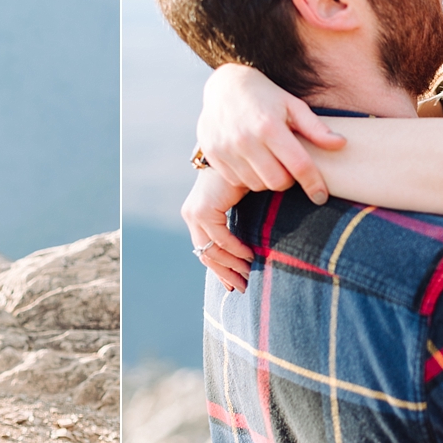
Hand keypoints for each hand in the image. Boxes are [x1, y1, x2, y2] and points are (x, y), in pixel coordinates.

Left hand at [181, 169, 252, 291]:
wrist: (247, 154)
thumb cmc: (249, 178)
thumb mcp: (243, 208)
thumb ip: (241, 228)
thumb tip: (250, 256)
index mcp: (199, 215)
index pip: (206, 250)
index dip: (221, 270)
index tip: (236, 284)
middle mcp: (192, 214)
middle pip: (205, 255)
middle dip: (225, 274)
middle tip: (242, 287)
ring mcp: (195, 212)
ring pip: (211, 251)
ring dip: (231, 265)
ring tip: (249, 273)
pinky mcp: (203, 210)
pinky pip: (219, 239)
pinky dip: (234, 250)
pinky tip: (250, 255)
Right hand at [197, 63, 346, 204]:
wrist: (224, 86)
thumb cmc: (265, 95)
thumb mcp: (292, 105)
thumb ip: (316, 128)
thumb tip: (341, 144)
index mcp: (270, 126)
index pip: (299, 165)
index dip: (314, 184)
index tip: (321, 196)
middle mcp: (246, 139)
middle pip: (277, 182)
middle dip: (288, 180)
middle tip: (288, 167)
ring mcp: (226, 149)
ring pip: (257, 185)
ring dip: (267, 179)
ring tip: (269, 162)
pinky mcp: (214, 155)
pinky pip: (237, 181)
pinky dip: (248, 177)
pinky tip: (251, 161)